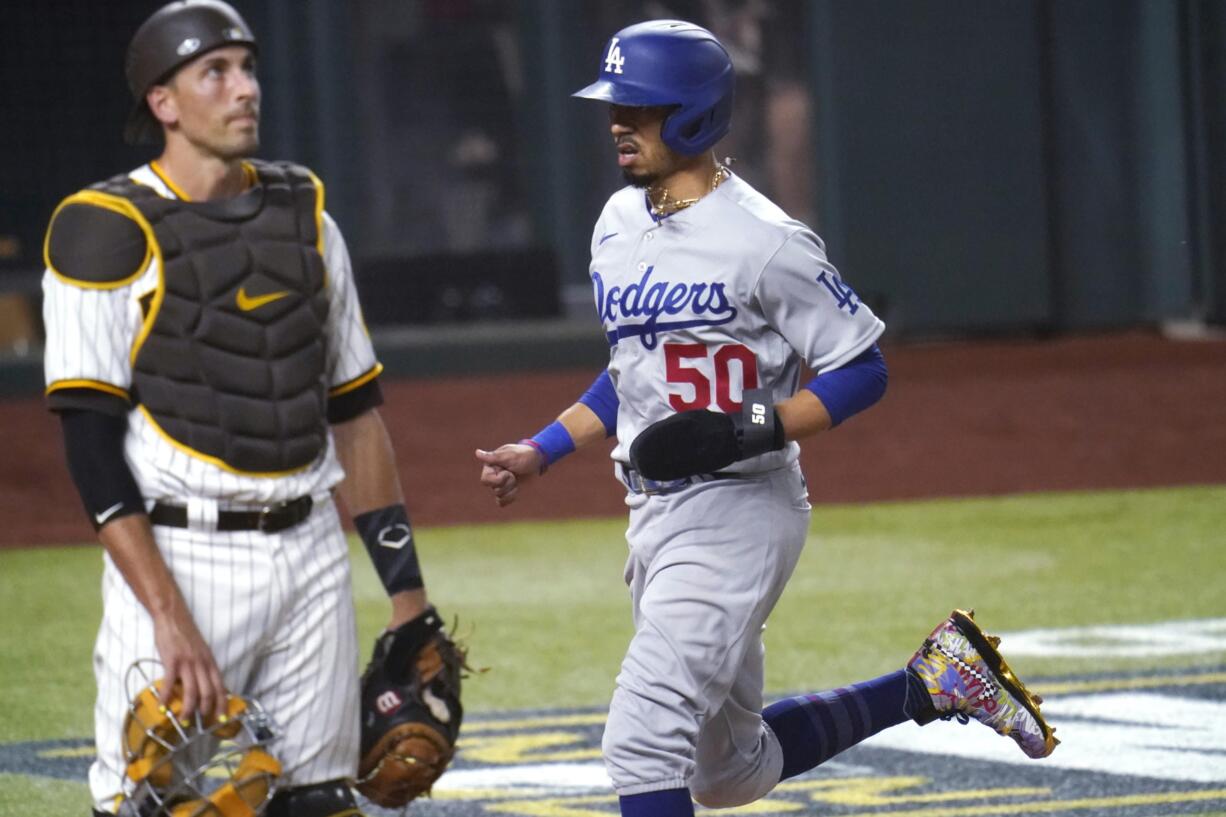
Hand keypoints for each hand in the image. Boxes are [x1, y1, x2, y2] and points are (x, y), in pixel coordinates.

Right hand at [151, 600, 225, 720]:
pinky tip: (162, 706)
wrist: (173, 616)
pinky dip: (166, 697)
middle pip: (208, 692)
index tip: (221, 719)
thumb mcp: (201, 651)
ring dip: (188, 708)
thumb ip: (203, 667)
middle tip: (200, 724)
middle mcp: (202, 663)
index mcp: (210, 662)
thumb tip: (203, 686)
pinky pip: (170, 683)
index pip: (221, 687)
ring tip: (183, 720)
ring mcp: (187, 662)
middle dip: (206, 711)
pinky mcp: (172, 660)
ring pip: (192, 691)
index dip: (222, 704)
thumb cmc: (186, 635)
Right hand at [475, 444, 542, 506]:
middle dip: (508, 484)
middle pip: (494, 489)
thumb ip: (493, 457)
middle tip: (514, 475)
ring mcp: (500, 486)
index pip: (485, 480)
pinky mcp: (507, 492)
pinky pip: (502, 502)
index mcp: (490, 467)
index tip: (508, 472)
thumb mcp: (509, 455)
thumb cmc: (523, 455)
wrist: (536, 461)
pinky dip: (511, 497)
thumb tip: (477, 453)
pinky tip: (517, 489)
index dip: (498, 480)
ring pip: (499, 497)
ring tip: (517, 481)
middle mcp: (493, 477)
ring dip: (512, 490)